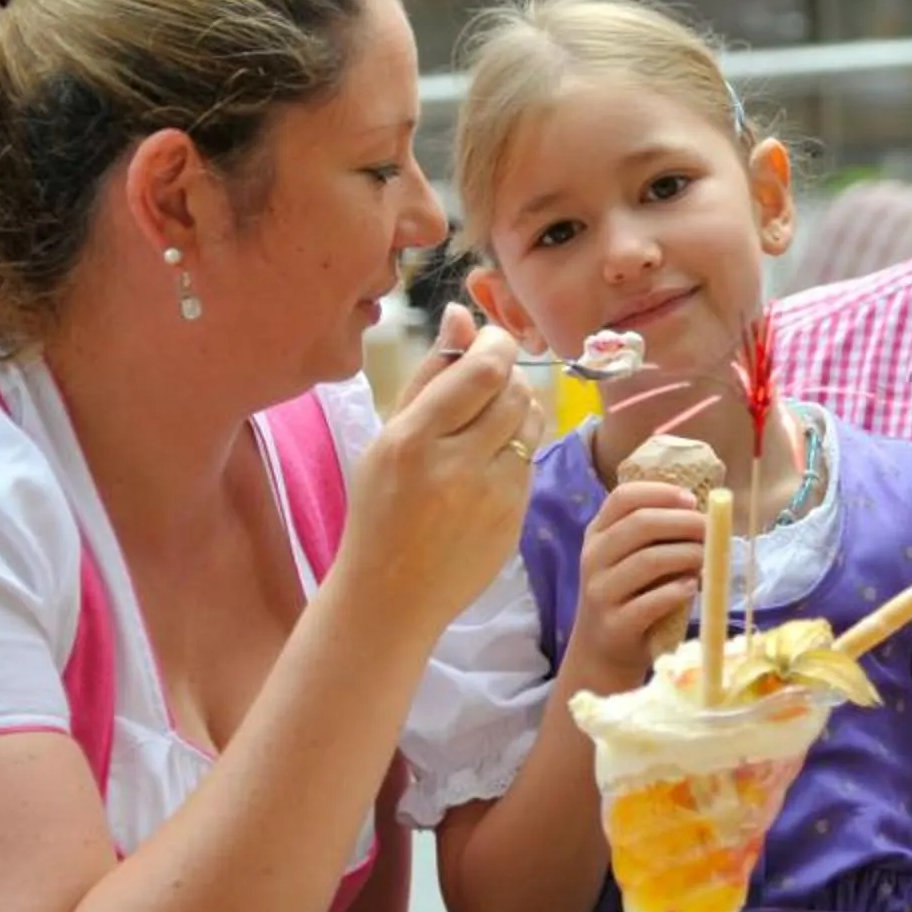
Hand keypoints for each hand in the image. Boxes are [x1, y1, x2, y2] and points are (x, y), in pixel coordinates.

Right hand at [344, 304, 544, 631]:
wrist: (391, 595)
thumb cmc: (380, 508)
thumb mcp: (387, 438)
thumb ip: (429, 374)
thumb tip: (461, 316)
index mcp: (412, 439)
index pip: (483, 369)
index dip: (497, 343)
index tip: (489, 341)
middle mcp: (455, 464)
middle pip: (514, 388)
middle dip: (507, 372)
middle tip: (487, 379)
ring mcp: (491, 494)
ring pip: (531, 419)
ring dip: (517, 406)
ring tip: (487, 418)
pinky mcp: (515, 516)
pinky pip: (531, 458)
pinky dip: (517, 446)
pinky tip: (489, 461)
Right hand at [557, 481, 708, 688]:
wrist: (603, 651)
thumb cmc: (629, 595)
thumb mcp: (630, 559)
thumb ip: (655, 536)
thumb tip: (704, 516)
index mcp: (598, 533)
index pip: (624, 497)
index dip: (661, 493)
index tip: (692, 500)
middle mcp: (593, 558)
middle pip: (639, 524)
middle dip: (683, 523)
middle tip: (709, 530)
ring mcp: (599, 592)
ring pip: (648, 561)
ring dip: (686, 555)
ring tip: (705, 559)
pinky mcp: (614, 624)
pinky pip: (650, 602)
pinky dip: (676, 591)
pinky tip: (691, 587)